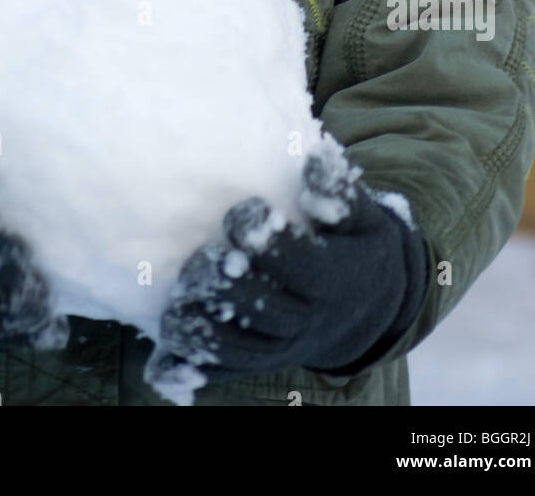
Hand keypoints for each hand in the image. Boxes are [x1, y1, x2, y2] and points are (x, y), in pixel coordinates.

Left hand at [151, 155, 430, 385]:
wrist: (367, 308)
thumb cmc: (354, 248)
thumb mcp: (362, 218)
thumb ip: (341, 193)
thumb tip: (314, 161)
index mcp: (333, 279)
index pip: (296, 262)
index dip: (262, 237)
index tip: (242, 212)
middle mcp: (307, 319)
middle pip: (262, 310)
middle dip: (225, 280)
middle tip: (204, 254)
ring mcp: (281, 347)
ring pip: (237, 351)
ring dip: (200, 327)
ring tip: (178, 296)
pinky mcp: (258, 363)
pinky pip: (222, 374)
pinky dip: (189, 367)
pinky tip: (166, 349)